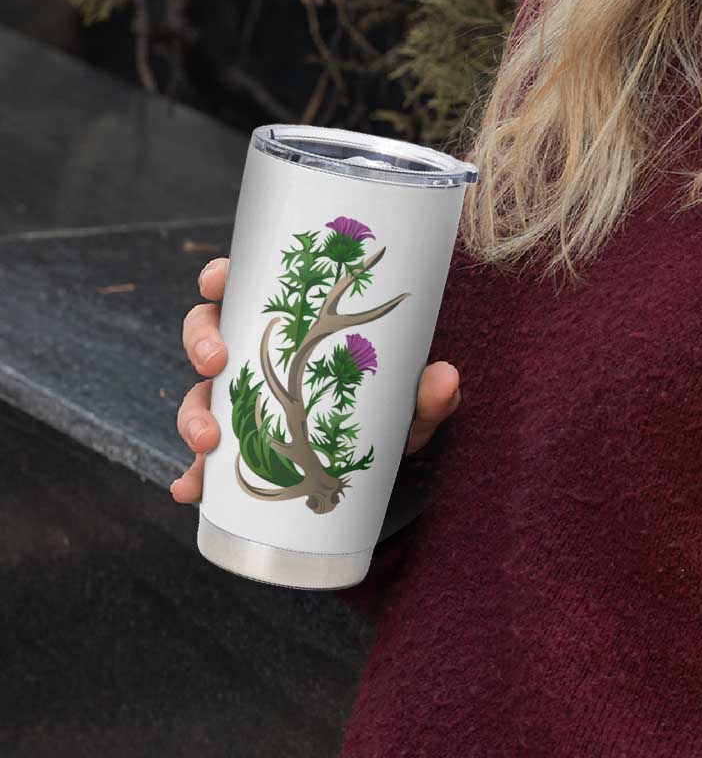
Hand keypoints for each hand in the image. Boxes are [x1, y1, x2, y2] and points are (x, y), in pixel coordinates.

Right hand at [169, 257, 461, 502]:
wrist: (381, 468)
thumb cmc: (388, 414)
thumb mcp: (408, 403)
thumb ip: (429, 393)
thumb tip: (445, 378)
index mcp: (293, 328)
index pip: (246, 288)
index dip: (220, 277)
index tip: (217, 281)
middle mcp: (259, 359)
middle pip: (207, 335)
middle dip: (201, 345)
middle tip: (216, 363)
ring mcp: (243, 403)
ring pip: (199, 394)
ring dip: (193, 413)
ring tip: (207, 442)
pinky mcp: (239, 450)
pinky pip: (205, 460)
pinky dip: (193, 475)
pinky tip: (190, 490)